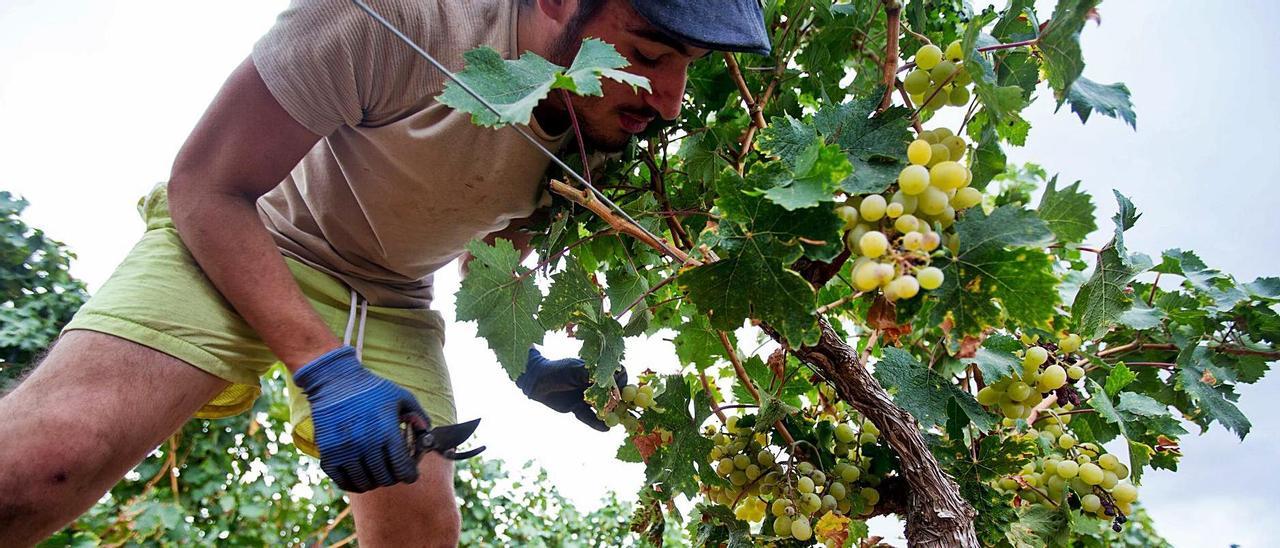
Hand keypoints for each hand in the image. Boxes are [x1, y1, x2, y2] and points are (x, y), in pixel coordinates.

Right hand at [293, 346, 425, 492]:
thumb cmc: (373, 389)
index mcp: (386, 431)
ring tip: (377, 471)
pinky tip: (360, 476)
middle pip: (385, 478)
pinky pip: (343, 482)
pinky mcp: (328, 454)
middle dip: (393, 477)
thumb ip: (420, 417)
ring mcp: (344, 451)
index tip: (410, 474)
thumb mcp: (402, 396)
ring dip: (374, 481)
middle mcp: (365, 444)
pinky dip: (354, 484)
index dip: (410, 475)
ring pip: (365, 483)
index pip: (402, 470)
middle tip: (393, 470)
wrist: (335, 381)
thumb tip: (428, 437)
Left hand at [516, 348, 626, 430]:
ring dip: (611, 414)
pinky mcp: (577, 408)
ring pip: (602, 407)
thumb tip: (612, 380)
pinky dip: (596, 423)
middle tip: (626, 411)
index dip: (623, 383)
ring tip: (617, 421)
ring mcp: (586, 396)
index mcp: (596, 371)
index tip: (622, 391)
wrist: (535, 380)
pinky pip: (589, 417)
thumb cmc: (557, 370)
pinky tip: (605, 429)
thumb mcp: (575, 369)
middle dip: (621, 402)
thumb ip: (593, 375)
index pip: (617, 375)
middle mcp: (594, 383)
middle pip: (613, 393)